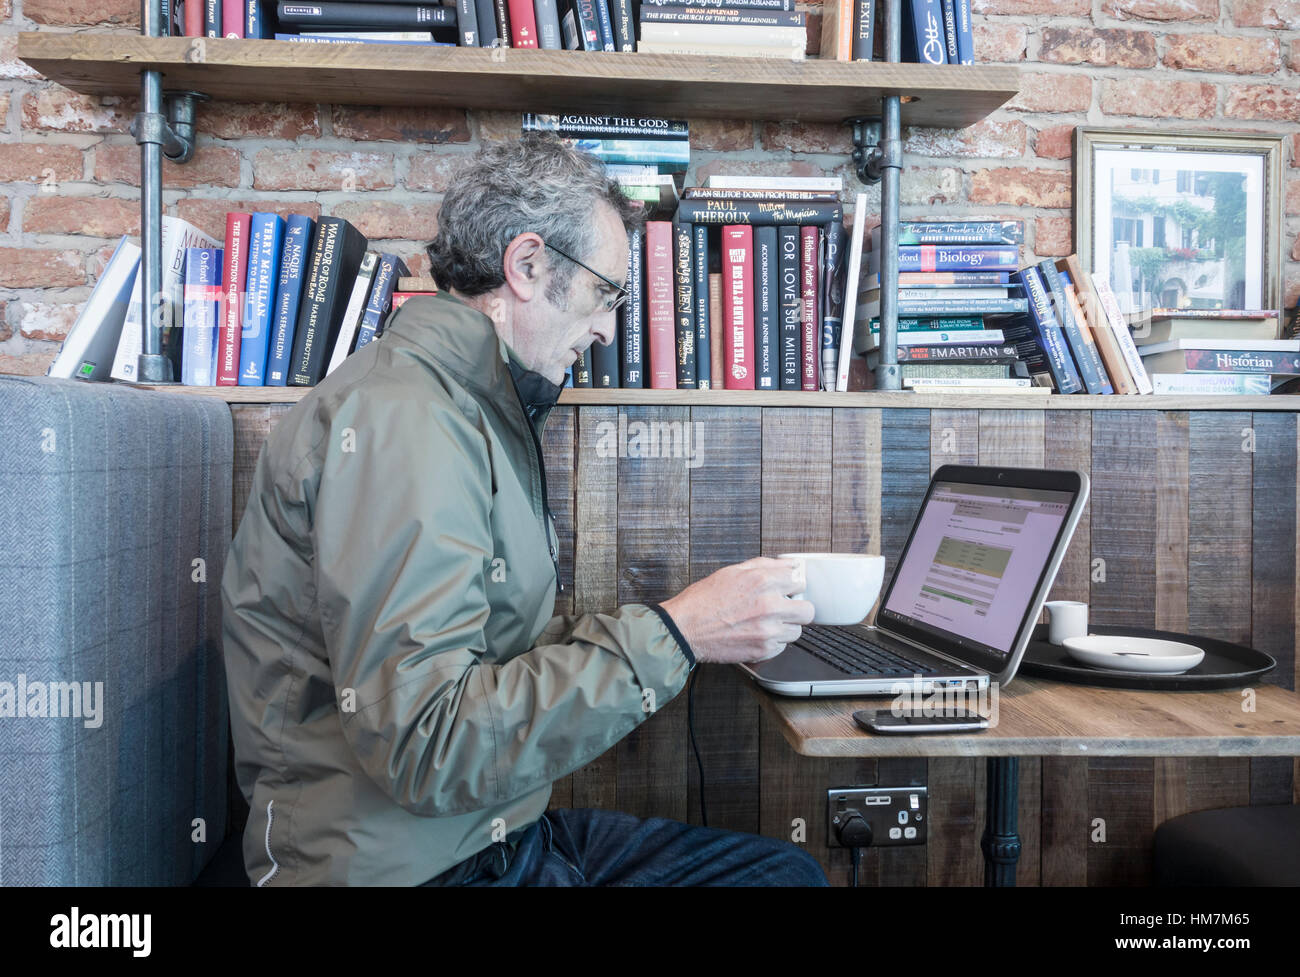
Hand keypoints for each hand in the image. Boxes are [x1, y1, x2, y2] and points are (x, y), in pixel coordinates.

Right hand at [659, 557, 813, 664]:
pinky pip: (782, 647)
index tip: (787, 590)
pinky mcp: (763, 649)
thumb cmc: (703, 601)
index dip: (791, 586)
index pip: (799, 580)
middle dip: (797, 608)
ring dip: (785, 627)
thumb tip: (788, 564)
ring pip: (797, 631)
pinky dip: (772, 642)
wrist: (685, 628)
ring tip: (765, 624)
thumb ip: (764, 565)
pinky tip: (755, 634)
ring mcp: (768, 629)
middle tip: (784, 609)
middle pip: (807, 609)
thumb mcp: (732, 571)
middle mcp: (769, 605)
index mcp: (762, 581)